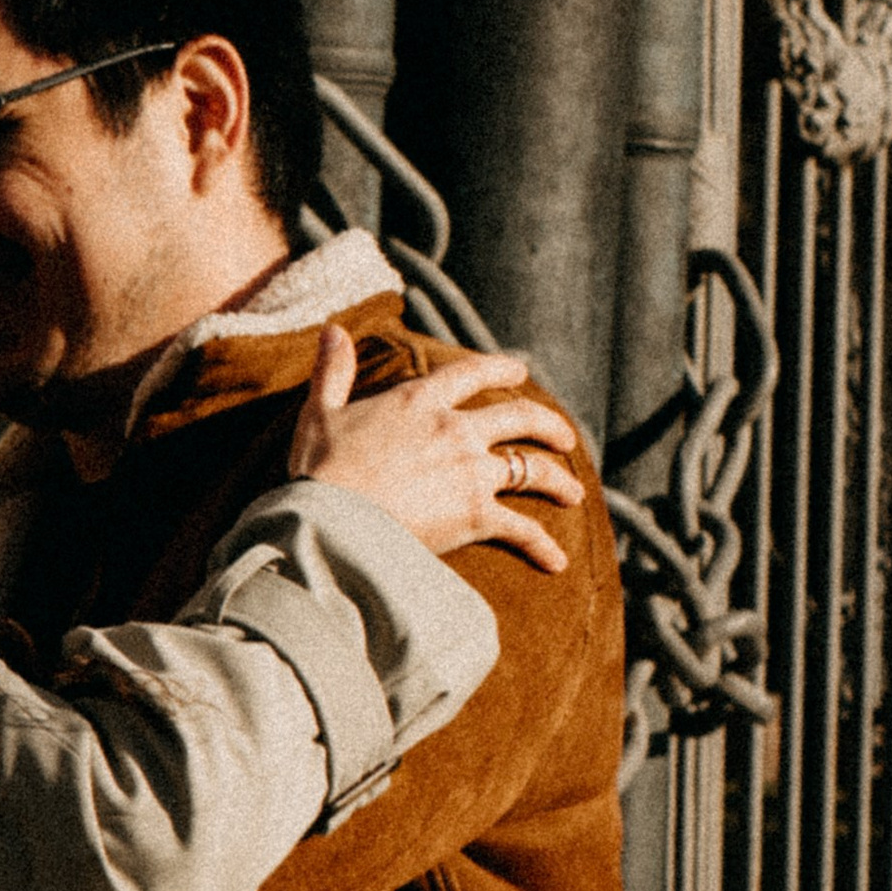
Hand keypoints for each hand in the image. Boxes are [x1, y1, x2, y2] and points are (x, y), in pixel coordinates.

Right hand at [286, 329, 584, 575]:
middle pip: (518, 417)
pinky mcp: (476, 515)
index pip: (471, 373)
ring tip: (573, 493)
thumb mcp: (319, 414)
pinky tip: (557, 560)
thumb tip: (332, 330)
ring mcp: (471, 471)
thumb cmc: (318, 472)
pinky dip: (541, 545)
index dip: (500, 368)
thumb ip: (332, 371)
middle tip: (565, 437)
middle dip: (548, 424)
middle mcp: (455, 429)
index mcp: (419, 400)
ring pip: (531, 468)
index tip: (519, 370)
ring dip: (558, 480)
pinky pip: (521, 529)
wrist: (329, 523)